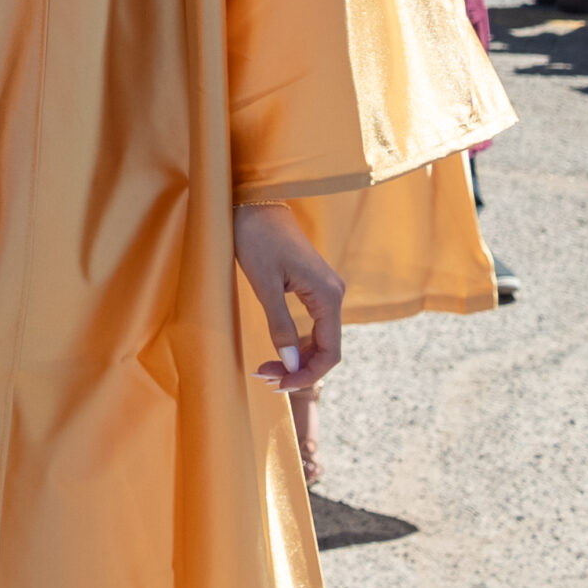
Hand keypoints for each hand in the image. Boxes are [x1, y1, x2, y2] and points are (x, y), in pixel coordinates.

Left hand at [233, 203, 342, 392]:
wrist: (253, 202)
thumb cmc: (256, 238)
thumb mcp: (265, 285)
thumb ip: (280, 326)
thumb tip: (291, 364)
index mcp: (328, 295)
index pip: (329, 352)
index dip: (307, 375)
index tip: (278, 385)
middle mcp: (333, 294)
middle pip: (326, 349)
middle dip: (298, 369)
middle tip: (264, 378)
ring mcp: (325, 290)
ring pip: (319, 339)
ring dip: (296, 359)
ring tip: (266, 369)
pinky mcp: (313, 287)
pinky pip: (313, 325)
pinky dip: (296, 343)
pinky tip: (277, 352)